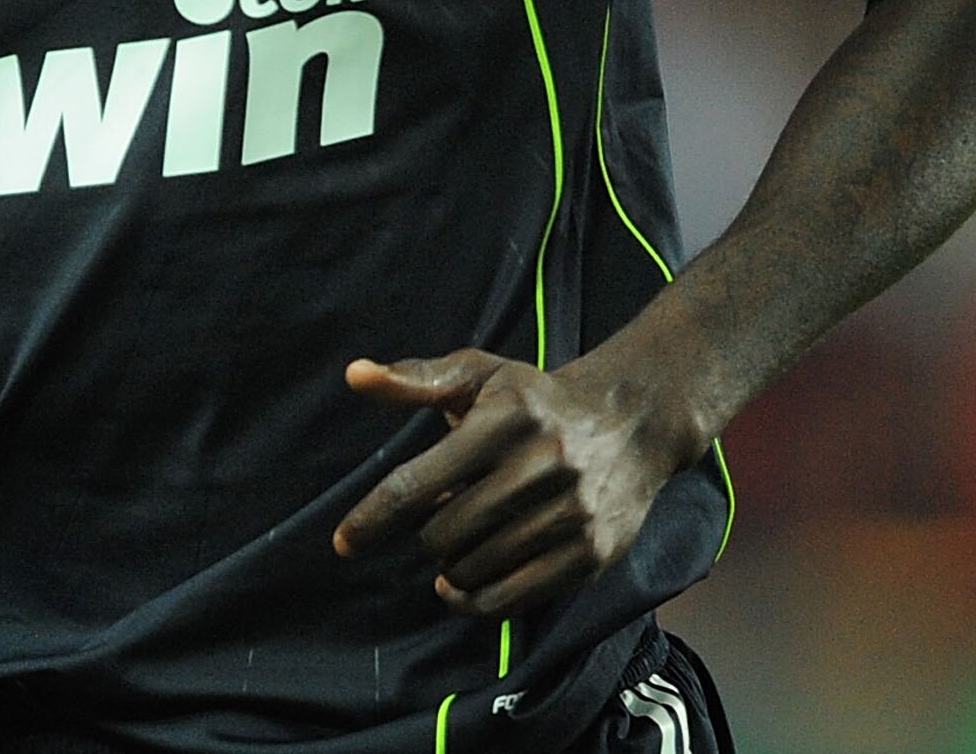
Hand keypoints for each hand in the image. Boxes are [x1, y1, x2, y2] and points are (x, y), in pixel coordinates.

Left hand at [331, 349, 693, 617]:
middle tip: (437, 518)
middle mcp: (539, 466)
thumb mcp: (478, 374)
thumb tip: (354, 376)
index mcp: (502, 419)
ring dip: (450, 565)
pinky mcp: (591, 554)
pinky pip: (511, 598)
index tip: (344, 542)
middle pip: (442, 534)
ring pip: (473, 569)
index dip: (373, 518)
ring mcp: (569, 514)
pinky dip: (474, 601)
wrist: (631, 423)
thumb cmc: (535, 400)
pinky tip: (461, 583)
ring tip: (460, 541)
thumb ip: (414, 379)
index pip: (417, 483)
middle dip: (424, 535)